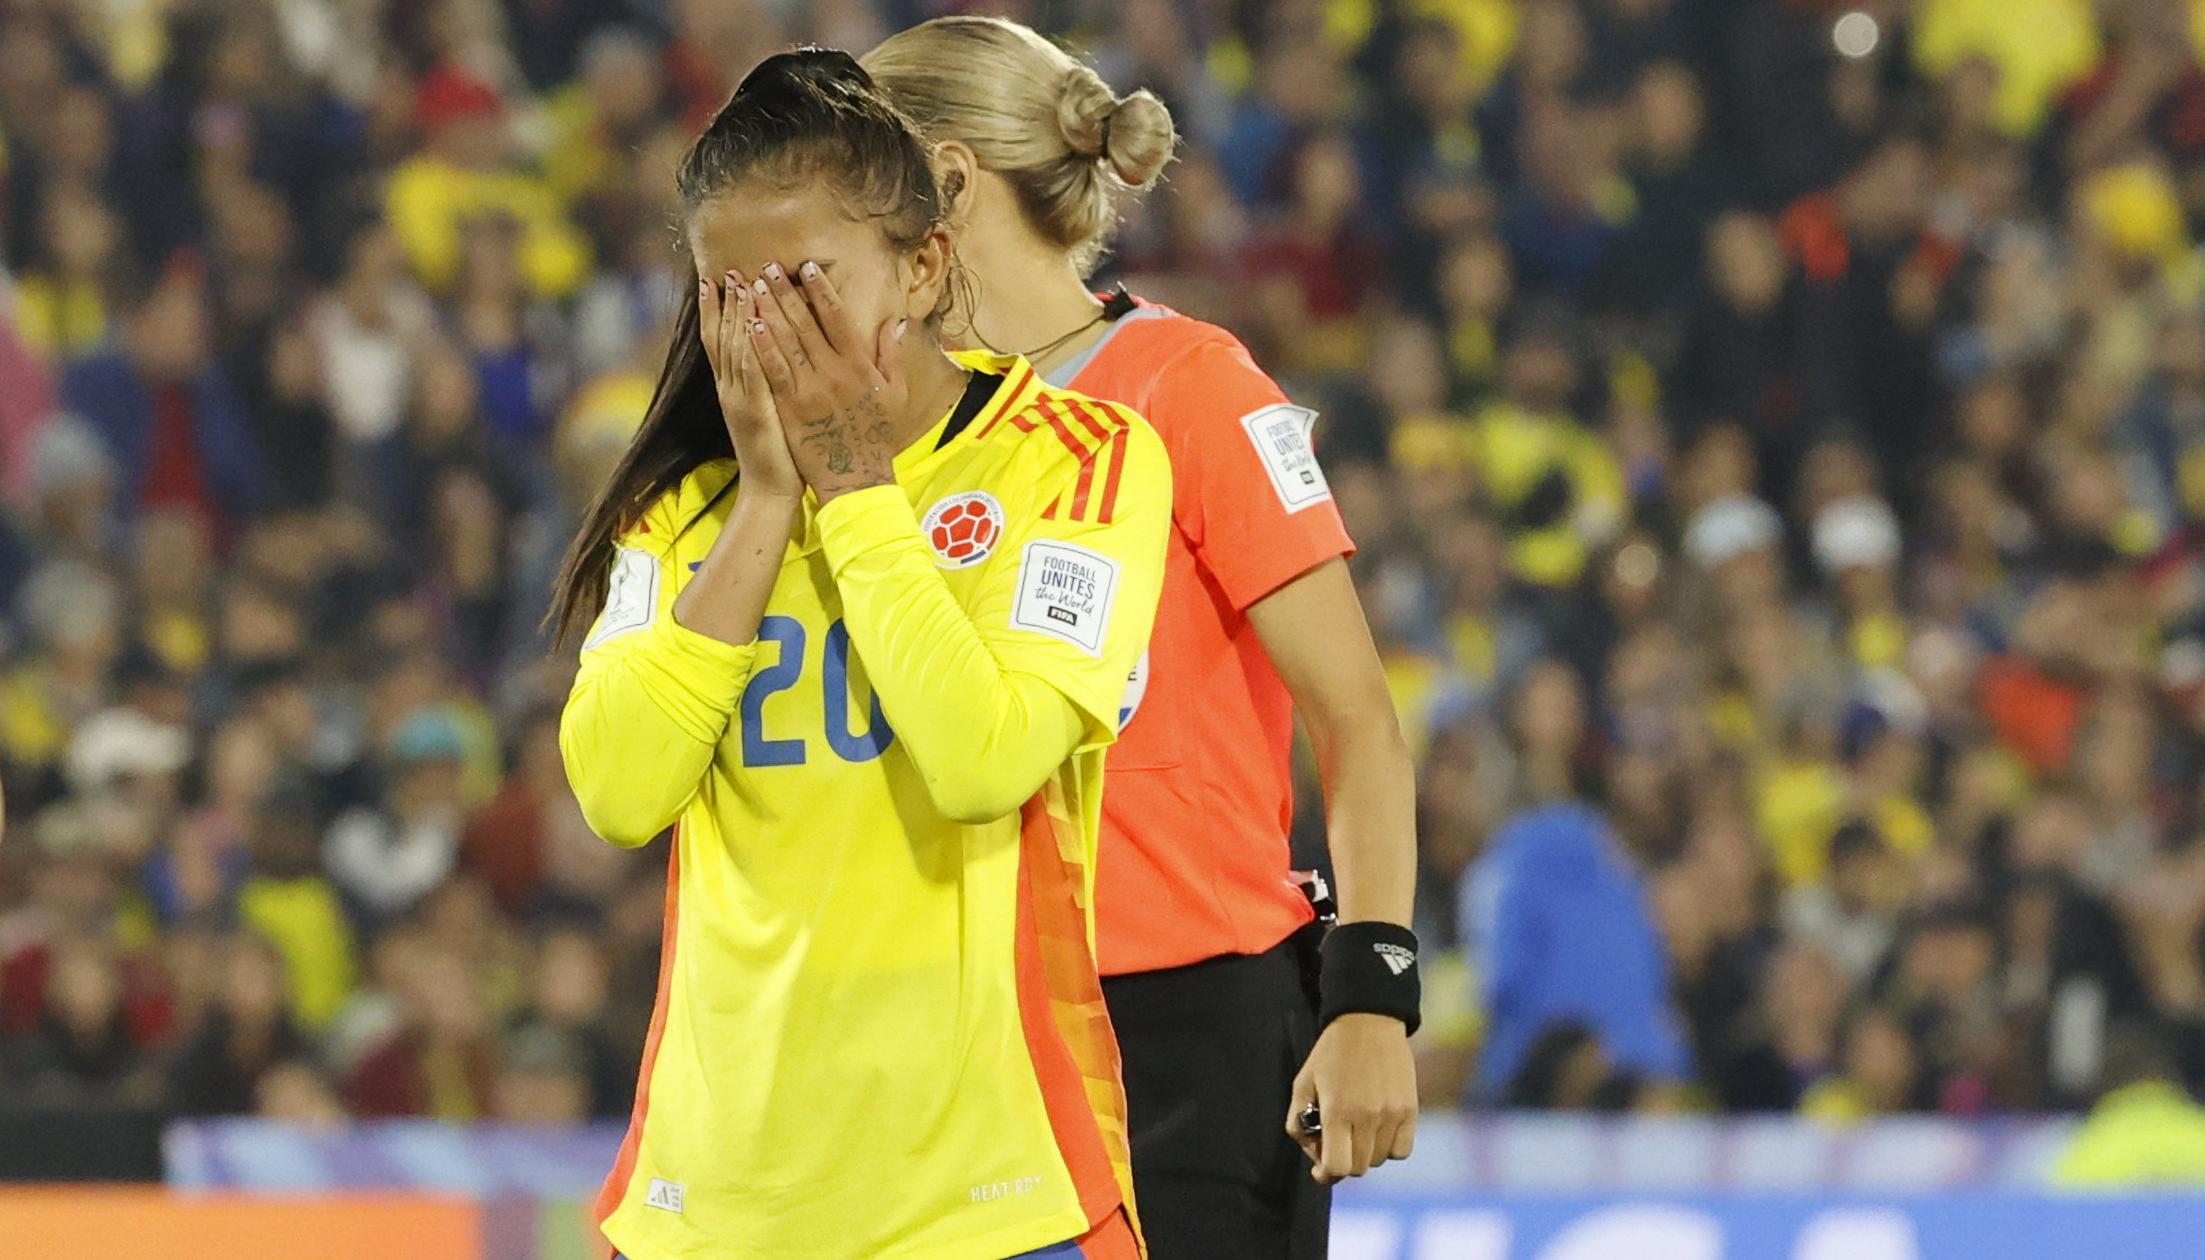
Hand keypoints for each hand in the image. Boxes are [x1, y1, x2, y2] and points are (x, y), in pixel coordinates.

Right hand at [699, 271, 802, 499]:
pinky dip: (750, 347)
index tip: (716, 277)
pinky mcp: (756, 412)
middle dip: (725, 302)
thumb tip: (771, 352)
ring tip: (740, 283)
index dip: (716, 308)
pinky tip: (752, 324)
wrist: (770, 491)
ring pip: (736, 348)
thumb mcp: (768, 410)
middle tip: (726, 268)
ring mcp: (739, 400)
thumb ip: (765, 380)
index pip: (720, 339)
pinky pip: (753, 373)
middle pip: (723, 337)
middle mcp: (730, 389)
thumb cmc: (778, 453)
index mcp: (733, 388)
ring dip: (737, 314)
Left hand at [748, 260, 907, 501]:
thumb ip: (892, 356)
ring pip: (784, 341)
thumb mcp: (894, 394)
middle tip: (767, 267)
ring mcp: (809, 389)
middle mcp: (833, 372)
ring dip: (767, 310)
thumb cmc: (876, 437)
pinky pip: (773, 370)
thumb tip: (895, 321)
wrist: (856, 479)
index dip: (820, 289)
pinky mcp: (790, 407)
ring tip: (752, 286)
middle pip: (805, 323)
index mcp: (859, 365)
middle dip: (785, 292)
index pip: (837, 317)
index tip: (806, 267)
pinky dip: (761, 346)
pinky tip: (749, 325)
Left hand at [1286, 1013, 1417, 1183]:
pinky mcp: (1410, 1110)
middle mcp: (1367, 1116)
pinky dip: (1388, 1148)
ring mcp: (1392, 1114)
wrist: (1368, 1023)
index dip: (1326, 1175)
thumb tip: (1314, 1156)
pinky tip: (1377, 1131)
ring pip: (1378, 1160)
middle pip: (1358, 1168)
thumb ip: (1298, 1123)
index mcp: (1337, 1110)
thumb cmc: (1330, 1055)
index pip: (1338, 1167)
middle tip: (1336, 1144)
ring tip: (1356, 1131)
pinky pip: (1401, 1151)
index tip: (1321, 1170)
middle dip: (1343, 1162)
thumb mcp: (1302, 1084)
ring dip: (1364, 1154)